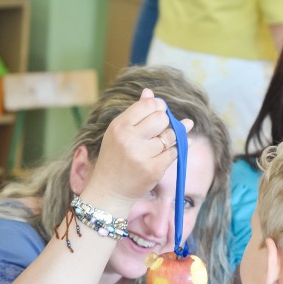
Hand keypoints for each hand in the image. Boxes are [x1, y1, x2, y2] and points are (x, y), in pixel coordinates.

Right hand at [87, 88, 191, 207]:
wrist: (109, 191)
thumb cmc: (114, 158)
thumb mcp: (119, 133)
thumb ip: (136, 112)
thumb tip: (149, 92)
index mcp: (119, 126)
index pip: (149, 105)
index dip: (158, 107)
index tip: (157, 114)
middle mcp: (129, 139)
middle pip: (162, 118)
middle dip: (164, 123)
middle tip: (157, 132)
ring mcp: (142, 155)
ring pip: (170, 136)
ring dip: (169, 139)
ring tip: (156, 146)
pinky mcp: (153, 169)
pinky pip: (173, 153)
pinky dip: (171, 153)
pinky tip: (162, 155)